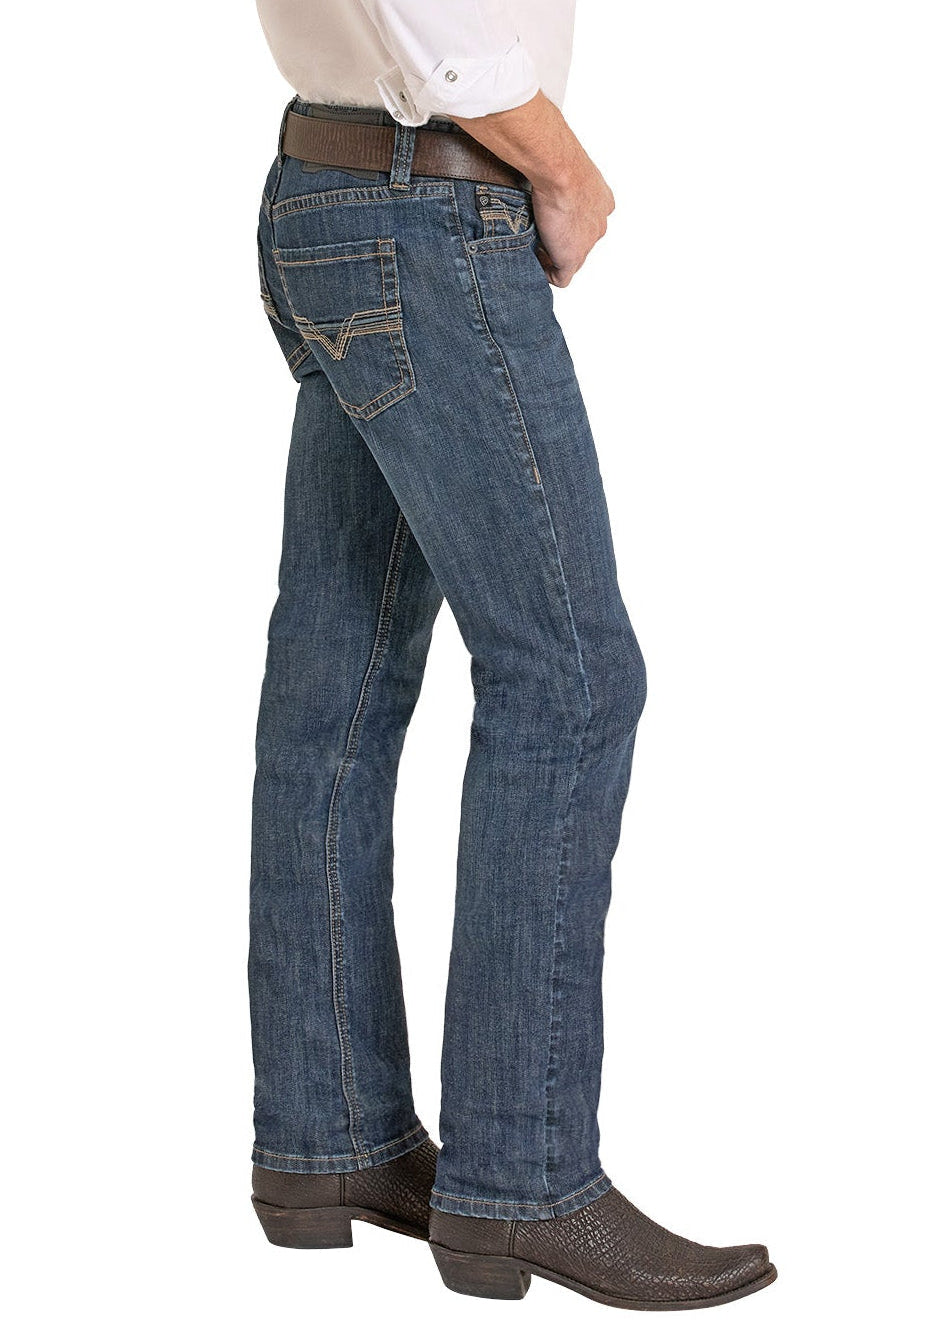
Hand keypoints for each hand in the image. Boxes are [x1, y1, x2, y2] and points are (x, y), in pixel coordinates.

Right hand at [531, 162, 614, 286]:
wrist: (559, 170)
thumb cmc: (561, 163)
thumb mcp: (569, 170)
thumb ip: (566, 182)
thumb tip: (547, 183)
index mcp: (602, 203)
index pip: (588, 223)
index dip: (569, 226)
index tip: (551, 221)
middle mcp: (599, 224)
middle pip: (580, 244)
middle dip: (561, 242)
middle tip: (539, 235)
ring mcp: (587, 244)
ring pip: (571, 260)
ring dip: (553, 258)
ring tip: (533, 247)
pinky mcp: (572, 258)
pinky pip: (561, 278)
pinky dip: (547, 275)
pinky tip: (535, 263)